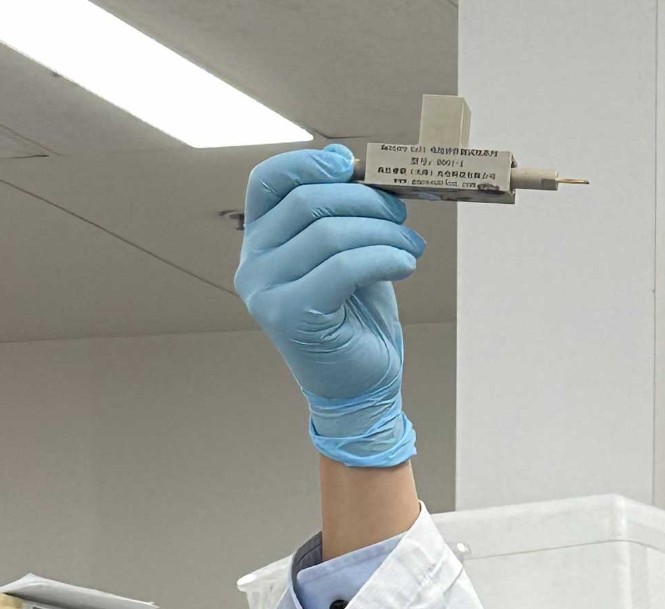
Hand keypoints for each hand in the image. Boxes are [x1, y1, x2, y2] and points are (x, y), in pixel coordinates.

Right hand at [234, 144, 423, 467]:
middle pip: (308, 202)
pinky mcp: (292, 315)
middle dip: (366, 202)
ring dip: (383, 232)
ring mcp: (266, 291)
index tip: (353, 166)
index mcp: (260, 242)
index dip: (310, 163)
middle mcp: (253, 264)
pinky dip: (383, 257)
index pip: (269, 181)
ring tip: (411, 247)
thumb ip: (343, 218)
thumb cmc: (357, 321)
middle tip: (401, 216)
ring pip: (329, 233)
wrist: (362, 389)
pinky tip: (404, 265)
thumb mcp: (348, 257)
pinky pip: (344, 267)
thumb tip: (355, 167)